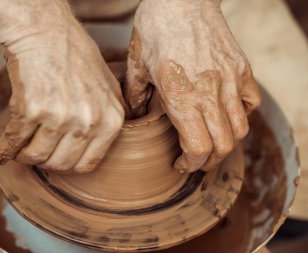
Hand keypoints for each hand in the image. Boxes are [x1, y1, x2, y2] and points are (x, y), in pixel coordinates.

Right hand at [0, 2, 123, 172]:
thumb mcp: (108, 86)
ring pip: (36, 156)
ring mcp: (60, 117)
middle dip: (46, 161)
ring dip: (25, 156)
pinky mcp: (31, 110)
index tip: (58, 159)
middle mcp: (89, 121)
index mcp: (111, 120)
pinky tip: (2, 153)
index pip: (88, 164)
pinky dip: (4, 151)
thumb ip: (111, 115)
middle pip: (61, 164)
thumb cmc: (76, 56)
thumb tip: (107, 139)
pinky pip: (14, 142)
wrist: (46, 33)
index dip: (68, 165)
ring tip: (23, 148)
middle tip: (38, 151)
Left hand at [125, 0, 260, 172]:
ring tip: (211, 143)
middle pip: (222, 145)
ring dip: (226, 144)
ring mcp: (230, 80)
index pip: (197, 147)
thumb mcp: (137, 63)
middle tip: (196, 160)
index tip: (181, 164)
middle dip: (208, 161)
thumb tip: (133, 117)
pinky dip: (241, 116)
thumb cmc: (156, 27)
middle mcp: (210, 92)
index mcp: (181, 96)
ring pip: (240, 129)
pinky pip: (251, 103)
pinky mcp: (242, 69)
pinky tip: (225, 113)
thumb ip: (135, 95)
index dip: (191, 164)